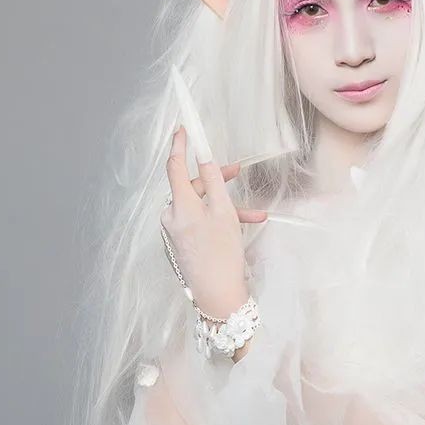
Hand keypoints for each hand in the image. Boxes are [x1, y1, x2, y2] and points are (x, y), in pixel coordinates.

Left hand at [161, 125, 267, 319]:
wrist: (218, 296)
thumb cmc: (222, 255)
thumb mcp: (223, 212)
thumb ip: (214, 180)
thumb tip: (204, 154)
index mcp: (178, 206)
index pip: (173, 166)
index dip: (179, 145)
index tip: (183, 128)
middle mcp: (172, 217)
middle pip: (191, 187)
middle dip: (216, 180)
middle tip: (238, 171)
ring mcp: (176, 232)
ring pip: (201, 207)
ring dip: (226, 206)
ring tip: (253, 214)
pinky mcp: (183, 243)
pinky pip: (201, 223)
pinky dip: (220, 221)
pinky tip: (244, 226)